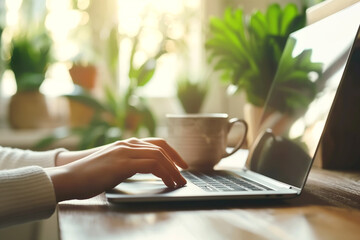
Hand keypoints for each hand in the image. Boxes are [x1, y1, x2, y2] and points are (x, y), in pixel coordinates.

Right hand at [46, 138, 187, 201]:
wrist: (70, 177)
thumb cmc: (90, 176)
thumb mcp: (113, 166)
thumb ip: (128, 164)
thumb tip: (145, 170)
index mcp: (126, 144)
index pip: (157, 143)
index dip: (172, 153)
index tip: (181, 164)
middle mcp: (127, 144)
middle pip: (161, 148)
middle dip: (176, 162)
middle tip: (183, 176)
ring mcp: (125, 152)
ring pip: (158, 156)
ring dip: (172, 170)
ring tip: (178, 183)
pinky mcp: (122, 163)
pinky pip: (151, 165)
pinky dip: (163, 173)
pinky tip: (166, 182)